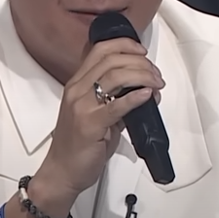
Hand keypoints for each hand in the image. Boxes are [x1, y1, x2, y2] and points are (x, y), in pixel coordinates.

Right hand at [36, 38, 164, 199]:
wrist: (62, 172)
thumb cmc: (77, 146)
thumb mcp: (96, 116)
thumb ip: (116, 102)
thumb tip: (144, 93)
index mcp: (77, 84)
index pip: (100, 50)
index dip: (124, 45)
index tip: (142, 51)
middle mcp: (77, 90)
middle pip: (111, 60)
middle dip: (140, 62)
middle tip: (155, 73)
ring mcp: (82, 106)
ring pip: (115, 76)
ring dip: (142, 76)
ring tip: (157, 84)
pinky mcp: (90, 124)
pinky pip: (116, 105)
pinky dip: (135, 97)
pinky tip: (147, 95)